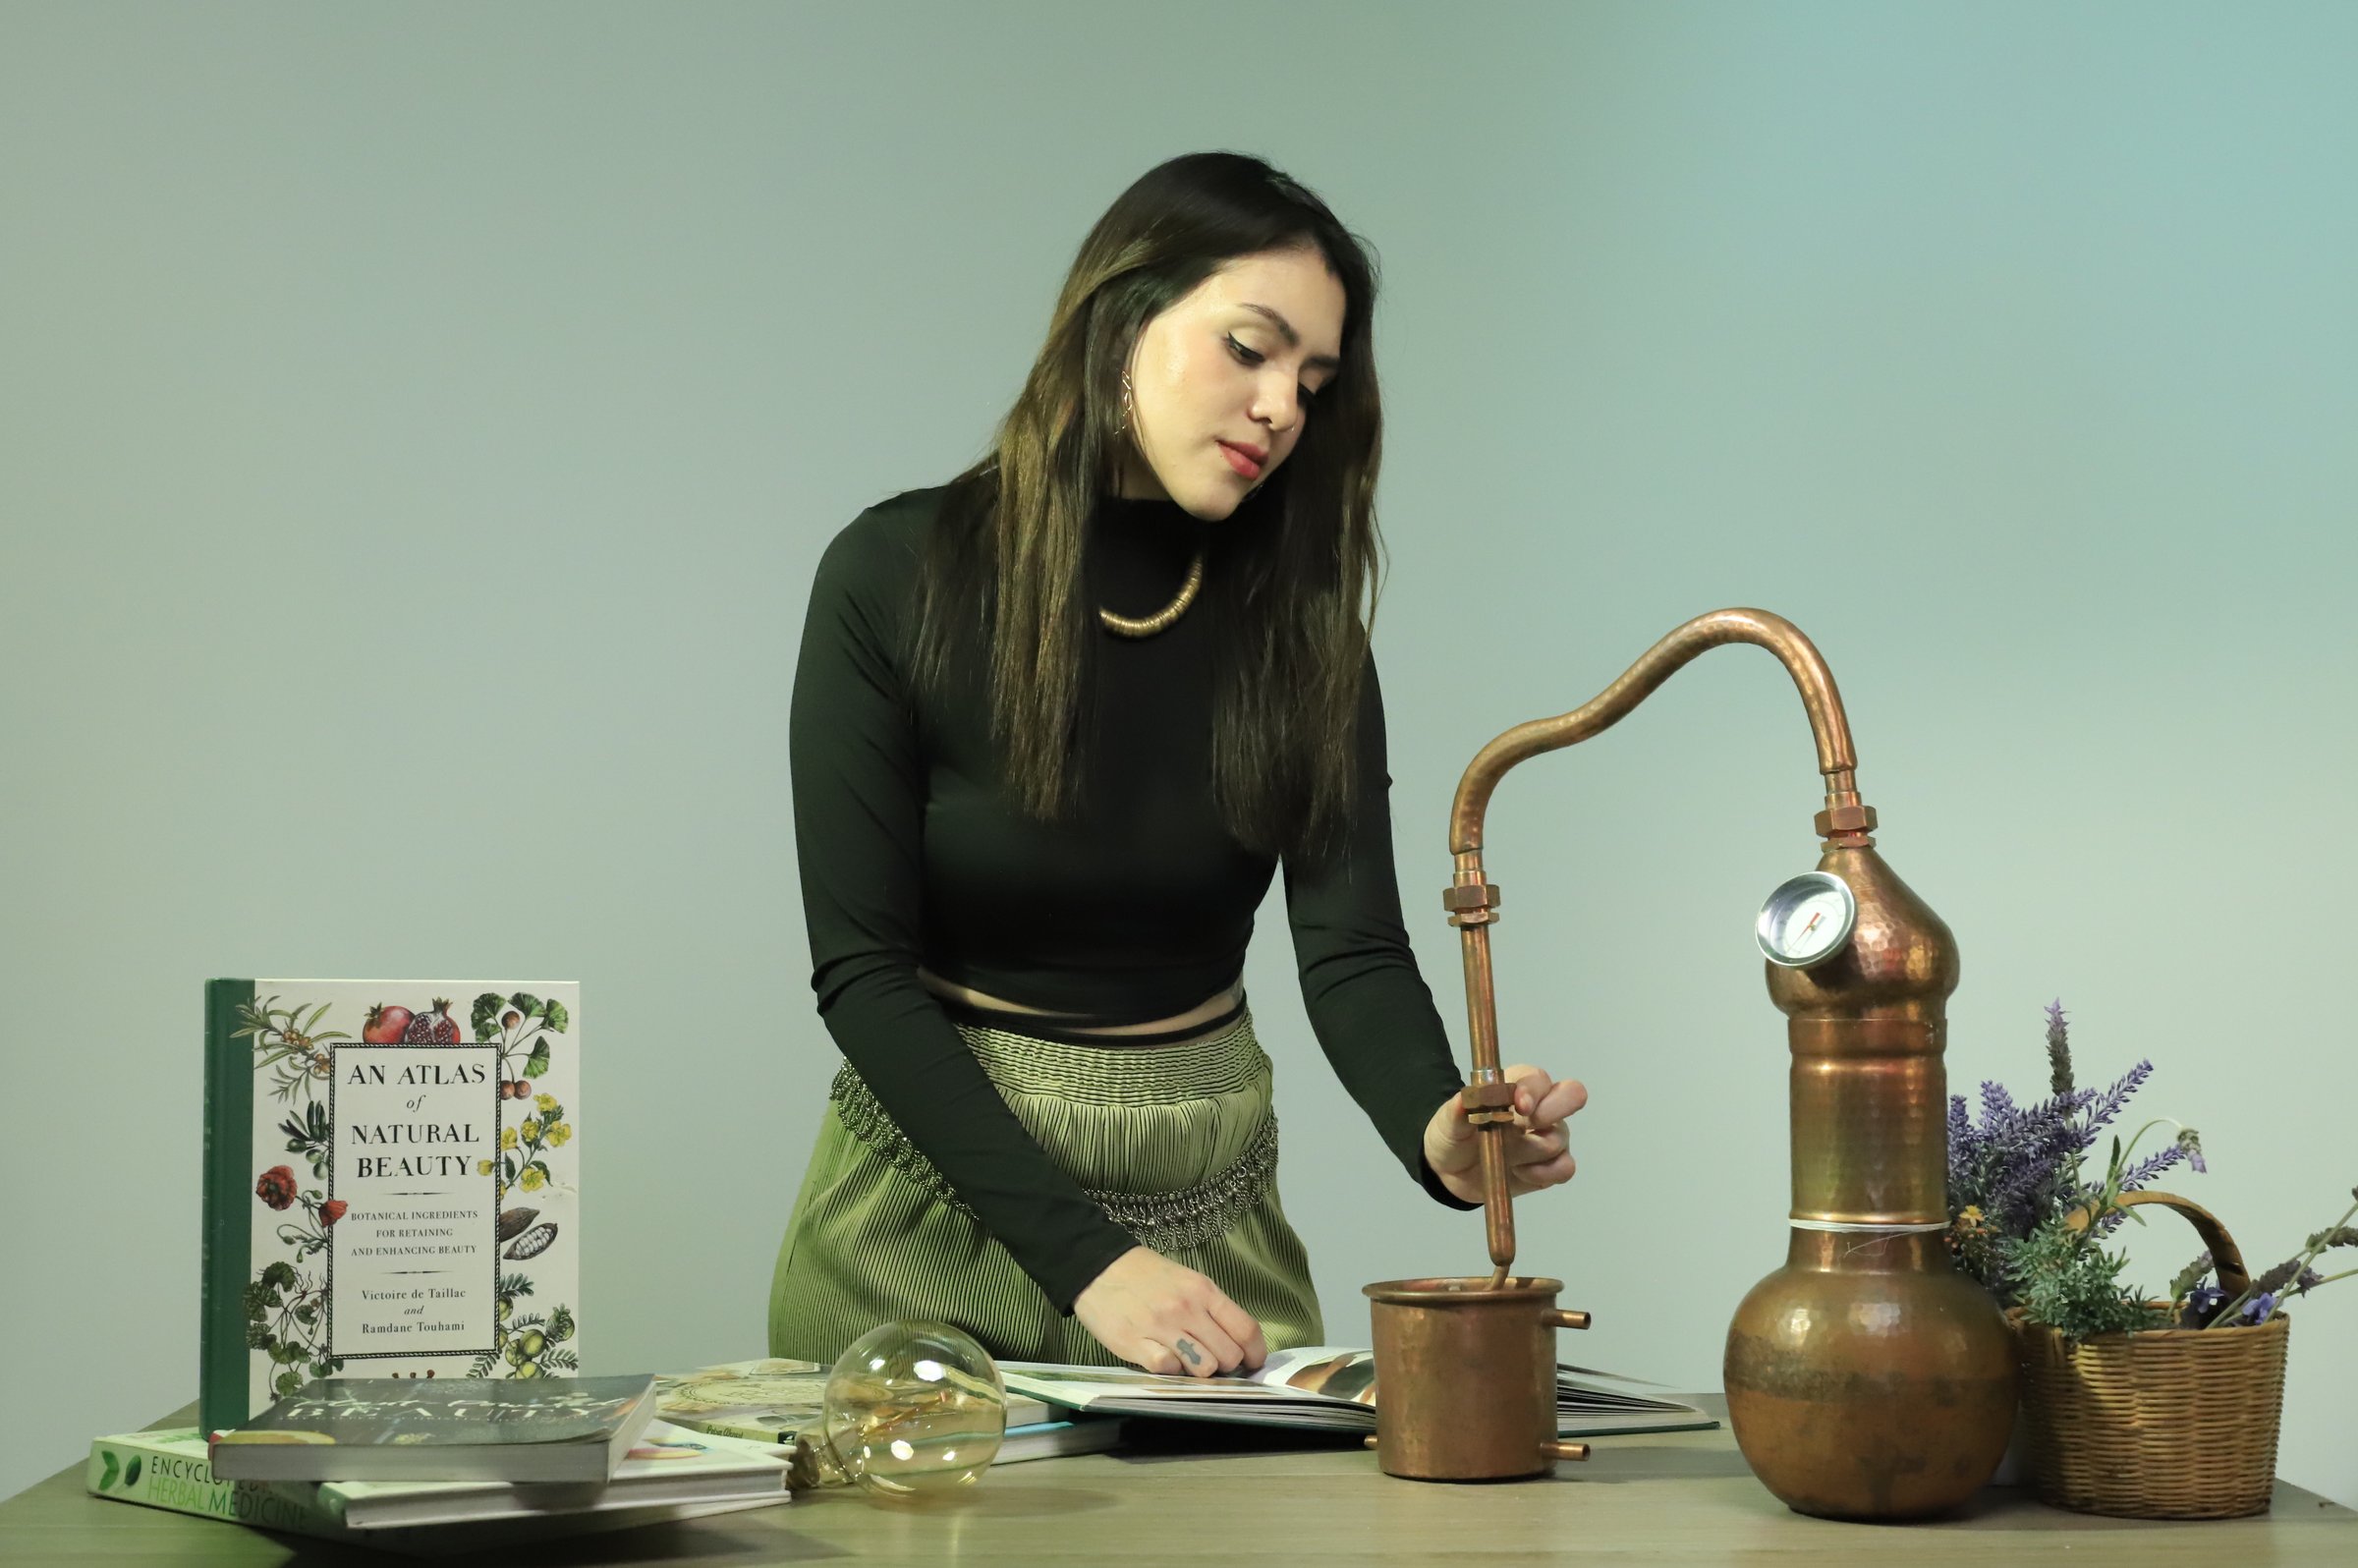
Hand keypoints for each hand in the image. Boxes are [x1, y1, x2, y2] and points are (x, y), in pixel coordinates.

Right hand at [1072, 1246, 1267, 1377]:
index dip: (1255, 1353)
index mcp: (1203, 1290)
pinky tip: (1161, 1356)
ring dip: (1197, 1370)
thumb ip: (1211, 1310)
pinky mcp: (1134, 1343)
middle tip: (1211, 1359)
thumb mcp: (1187, 1281)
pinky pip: (1167, 1370)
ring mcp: (1160, 1326)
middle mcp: (1186, 1308)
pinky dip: (1169, 1370)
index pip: (1246, 1329)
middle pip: (1229, 1356)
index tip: (1252, 1362)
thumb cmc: (1147, 1276)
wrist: (1098, 1266)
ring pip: (1203, 1368)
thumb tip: (1235, 1344)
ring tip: (1184, 1359)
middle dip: (1225, 1365)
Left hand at [1423, 1063, 1586, 1206]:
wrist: (1452, 1171)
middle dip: (1554, 1109)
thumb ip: (1456, 1111)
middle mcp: (1542, 1107)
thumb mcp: (1448, 1122)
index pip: (1538, 1079)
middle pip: (1573, 1094)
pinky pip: (1565, 1168)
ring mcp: (1551, 1137)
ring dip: (1530, 1151)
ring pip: (1560, 1138)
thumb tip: (1465, 1099)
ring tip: (1505, 1157)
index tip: (1520, 1105)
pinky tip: (1520, 1173)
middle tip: (1530, 1123)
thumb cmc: (1456, 1135)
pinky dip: (1543, 1173)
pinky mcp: (1552, 1166)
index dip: (1533, 1090)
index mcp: (1517, 1086)